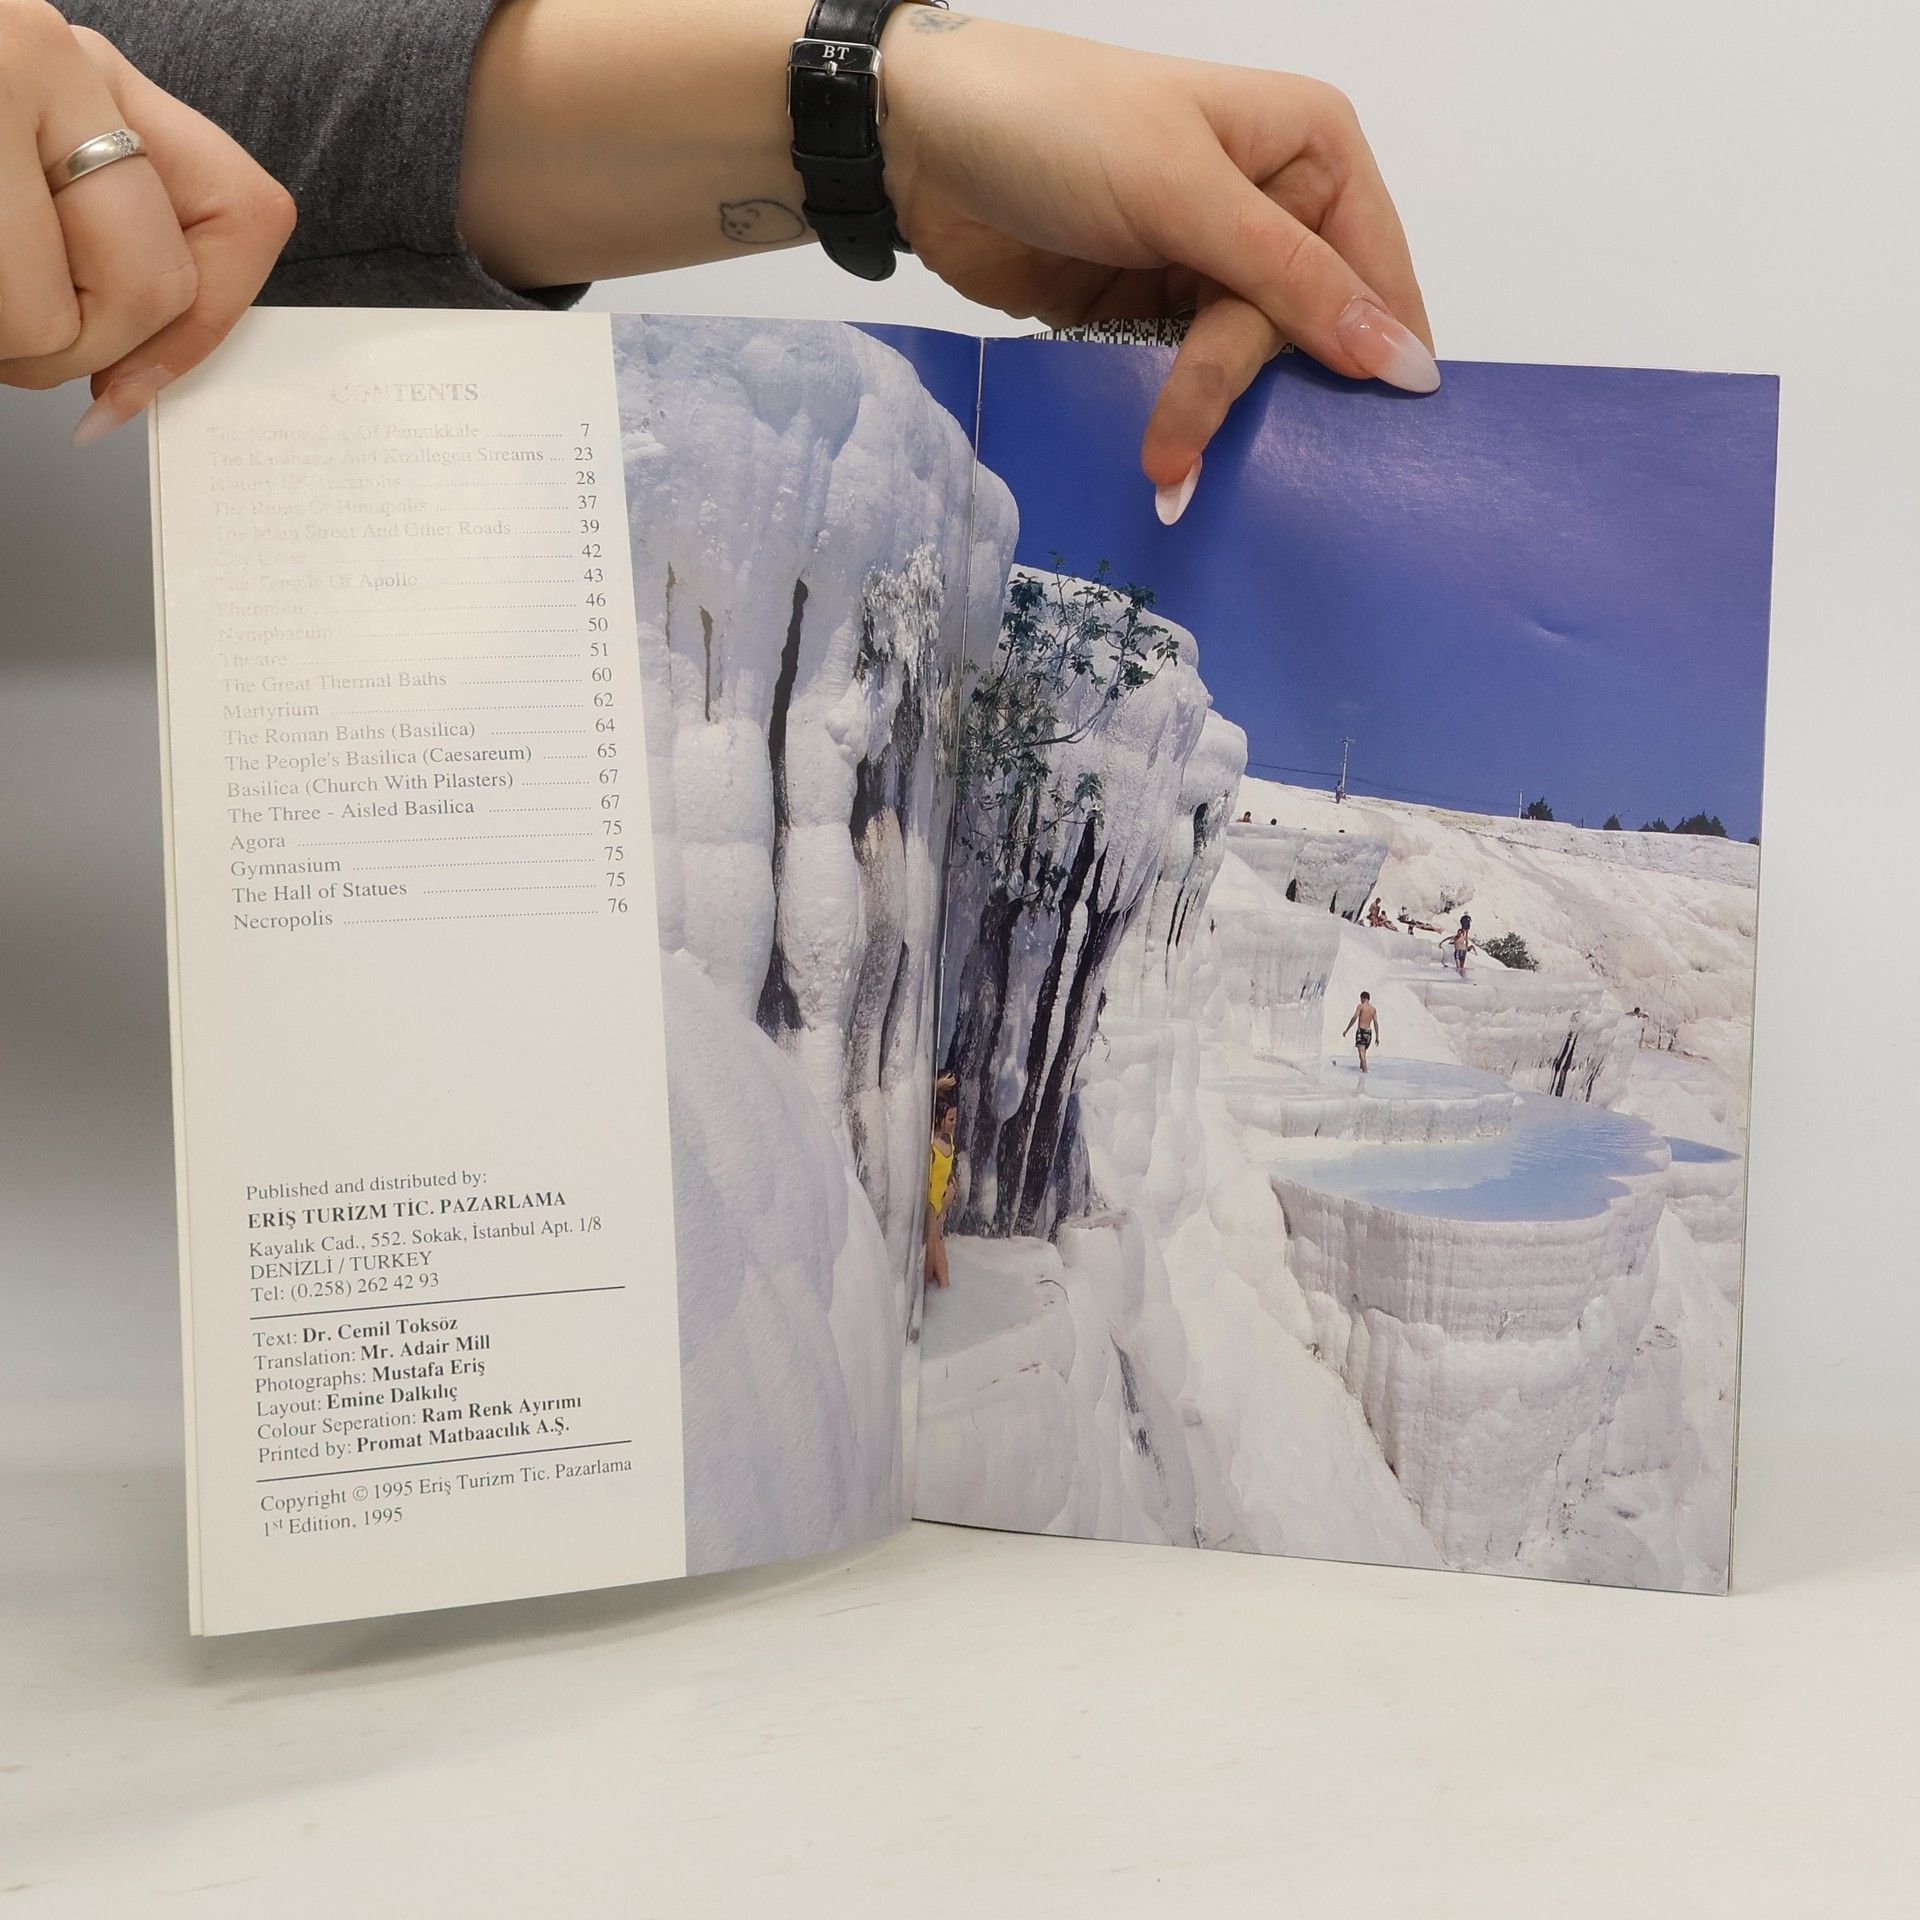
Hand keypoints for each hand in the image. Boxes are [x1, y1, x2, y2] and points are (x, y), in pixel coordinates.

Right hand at [0, 1, 292, 439]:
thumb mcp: (22, 166)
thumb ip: (106, 236)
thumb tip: (145, 378)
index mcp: (78, 65)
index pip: (246, 214)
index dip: (205, 323)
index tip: (138, 372)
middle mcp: (33, 57)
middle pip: (153, 289)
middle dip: (85, 350)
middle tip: (13, 330)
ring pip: (52, 324)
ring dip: (2, 350)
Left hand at [880, 10, 1435, 515]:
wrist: (924, 145)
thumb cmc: (1060, 128)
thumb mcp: (1184, 193)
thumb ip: (1290, 278)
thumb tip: (1397, 356)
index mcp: (1311, 150)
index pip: (1375, 266)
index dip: (1374, 346)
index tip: (1376, 434)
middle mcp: (1274, 208)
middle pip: (1303, 328)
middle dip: (1252, 383)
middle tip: (1197, 442)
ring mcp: (1210, 265)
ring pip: (1244, 362)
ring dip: (1206, 412)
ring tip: (1165, 467)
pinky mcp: (1153, 313)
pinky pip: (1188, 378)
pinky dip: (1175, 414)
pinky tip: (1163, 460)